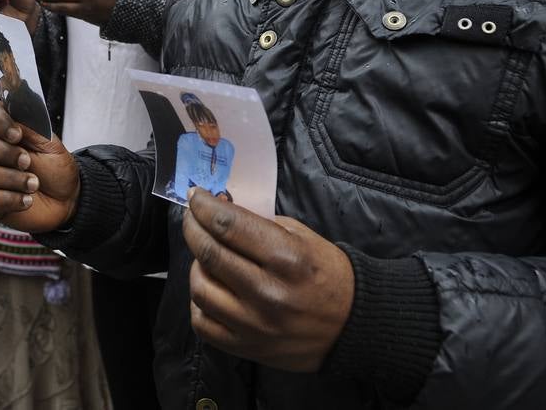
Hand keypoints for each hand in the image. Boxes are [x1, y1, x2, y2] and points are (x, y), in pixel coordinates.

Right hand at [0, 100, 79, 232]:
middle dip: (3, 152)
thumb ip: (32, 127)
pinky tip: (27, 200)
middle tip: (27, 161)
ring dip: (12, 178)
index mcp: (4, 127)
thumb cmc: (55, 167)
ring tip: (34, 184)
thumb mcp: (50, 144)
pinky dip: (9, 199)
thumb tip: (16, 115)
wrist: (65, 199)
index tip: (17, 135)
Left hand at [182, 189, 354, 372]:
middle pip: (208, 252)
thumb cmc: (327, 274)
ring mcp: (254, 325)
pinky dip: (199, 303)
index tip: (196, 197)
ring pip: (199, 289)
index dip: (203, 205)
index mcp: (285, 257)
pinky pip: (203, 324)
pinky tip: (212, 290)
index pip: (227, 225)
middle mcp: (267, 292)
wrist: (353, 326)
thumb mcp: (301, 236)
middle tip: (192, 218)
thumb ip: (258, 224)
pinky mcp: (247, 348)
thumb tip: (218, 210)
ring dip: (196, 266)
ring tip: (207, 258)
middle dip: (192, 227)